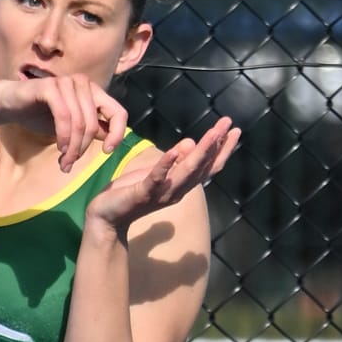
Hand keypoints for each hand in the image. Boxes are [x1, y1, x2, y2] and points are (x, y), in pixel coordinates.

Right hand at [0, 71, 127, 173]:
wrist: (8, 104)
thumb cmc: (40, 114)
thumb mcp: (72, 126)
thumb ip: (92, 129)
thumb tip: (111, 140)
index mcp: (93, 92)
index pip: (119, 112)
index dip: (118, 134)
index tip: (107, 152)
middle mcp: (83, 83)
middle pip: (94, 123)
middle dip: (82, 148)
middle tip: (70, 164)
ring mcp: (67, 82)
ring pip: (80, 122)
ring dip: (72, 147)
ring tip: (64, 161)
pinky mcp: (50, 86)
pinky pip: (64, 116)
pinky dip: (63, 135)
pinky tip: (58, 147)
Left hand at [84, 118, 239, 232]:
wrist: (107, 217)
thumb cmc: (131, 192)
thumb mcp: (156, 171)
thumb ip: (174, 160)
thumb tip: (190, 142)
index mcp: (181, 184)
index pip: (208, 166)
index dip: (222, 149)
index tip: (234, 131)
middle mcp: (177, 191)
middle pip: (202, 167)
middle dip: (216, 145)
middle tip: (228, 124)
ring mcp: (162, 194)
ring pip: (186, 172)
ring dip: (200, 152)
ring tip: (212, 134)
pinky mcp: (143, 194)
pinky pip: (156, 180)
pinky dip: (165, 166)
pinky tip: (172, 152)